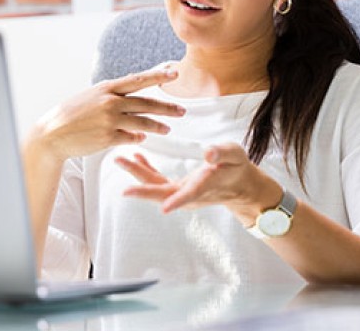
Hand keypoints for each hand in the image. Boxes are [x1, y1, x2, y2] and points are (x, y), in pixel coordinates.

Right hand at [32, 68, 185, 160]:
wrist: (53, 134)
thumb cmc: (72, 115)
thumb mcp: (91, 97)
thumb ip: (113, 99)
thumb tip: (133, 105)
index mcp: (106, 88)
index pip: (138, 80)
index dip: (158, 76)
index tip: (174, 73)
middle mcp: (110, 102)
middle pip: (146, 104)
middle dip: (167, 107)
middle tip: (181, 110)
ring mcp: (109, 120)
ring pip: (142, 123)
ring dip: (157, 126)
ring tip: (167, 129)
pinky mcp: (108, 138)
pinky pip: (130, 138)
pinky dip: (137, 138)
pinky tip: (141, 139)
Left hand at [118, 143, 275, 216]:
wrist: (238, 185)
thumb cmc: (237, 167)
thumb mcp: (235, 155)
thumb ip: (222, 153)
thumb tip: (209, 152)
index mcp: (205, 186)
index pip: (190, 195)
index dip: (178, 201)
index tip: (164, 208)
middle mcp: (190, 194)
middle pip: (163, 194)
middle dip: (143, 190)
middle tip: (123, 184)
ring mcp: (181, 192)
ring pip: (156, 186)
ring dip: (137, 175)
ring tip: (120, 159)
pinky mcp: (177, 188)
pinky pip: (158, 180)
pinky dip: (146, 169)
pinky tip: (136, 158)